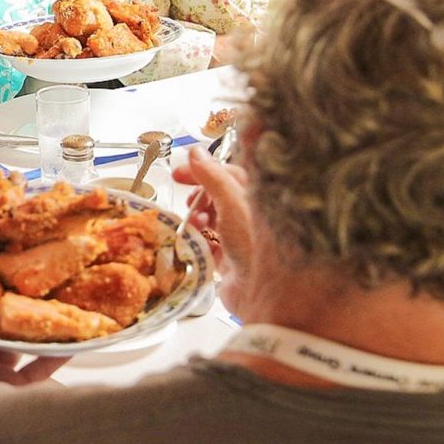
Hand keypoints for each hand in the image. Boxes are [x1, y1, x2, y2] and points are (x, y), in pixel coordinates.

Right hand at [171, 145, 253, 273]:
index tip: (179, 173)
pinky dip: (197, 241)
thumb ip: (212, 177)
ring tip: (194, 224)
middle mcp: (248, 216)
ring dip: (197, 218)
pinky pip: (206, 244)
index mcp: (256, 198)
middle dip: (198, 196)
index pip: (227, 174)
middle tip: (186, 201)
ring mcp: (238, 238)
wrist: (264, 291)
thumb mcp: (232, 203)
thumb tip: (194, 151)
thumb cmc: (254, 243)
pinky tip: (194, 242)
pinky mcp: (228, 260)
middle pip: (217, 196)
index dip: (203, 170)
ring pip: (210, 219)